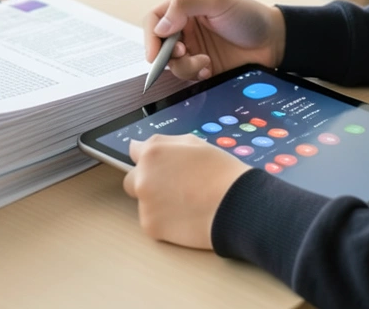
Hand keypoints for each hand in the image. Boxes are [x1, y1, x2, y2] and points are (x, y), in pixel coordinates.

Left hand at [122, 134, 252, 249]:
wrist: (235, 205)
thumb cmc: (220, 172)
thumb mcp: (194, 143)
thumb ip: (165, 143)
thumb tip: (142, 145)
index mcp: (152, 153)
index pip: (134, 152)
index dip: (150, 159)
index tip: (160, 166)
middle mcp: (142, 178)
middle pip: (132, 180)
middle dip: (147, 182)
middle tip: (174, 187)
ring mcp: (145, 204)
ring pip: (144, 202)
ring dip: (157, 202)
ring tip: (186, 203)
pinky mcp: (151, 226)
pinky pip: (152, 220)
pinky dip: (164, 220)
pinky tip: (186, 216)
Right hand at [143, 0, 285, 80]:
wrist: (273, 42)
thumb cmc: (249, 15)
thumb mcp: (218, 1)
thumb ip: (185, 5)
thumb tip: (160, 26)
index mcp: (185, 7)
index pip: (155, 19)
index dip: (151, 36)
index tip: (155, 52)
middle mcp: (185, 27)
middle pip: (159, 44)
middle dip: (167, 54)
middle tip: (185, 53)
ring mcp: (193, 48)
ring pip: (172, 63)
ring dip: (185, 66)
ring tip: (205, 62)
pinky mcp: (202, 66)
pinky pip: (186, 75)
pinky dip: (195, 74)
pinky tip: (210, 68)